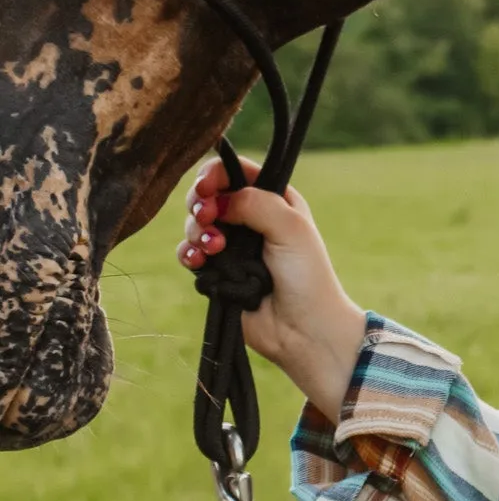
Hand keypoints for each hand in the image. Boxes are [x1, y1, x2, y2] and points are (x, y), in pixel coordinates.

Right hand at [178, 155, 366, 422]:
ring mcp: (232, 246)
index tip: (207, 188)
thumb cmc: (307, 276)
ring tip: (213, 249)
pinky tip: (197, 262)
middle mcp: (251, 219)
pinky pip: (190, 254)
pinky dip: (188, 254)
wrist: (303, 329)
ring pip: (195, 224)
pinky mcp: (218, 272)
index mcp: (274, 199)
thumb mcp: (290, 227)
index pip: (235, 172)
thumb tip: (218, 199)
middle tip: (208, 218)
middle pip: (208, 195)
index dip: (215, 174)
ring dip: (196, 232)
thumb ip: (255, 202)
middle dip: (200, 203)